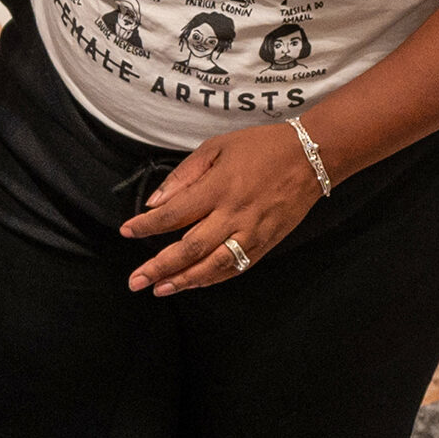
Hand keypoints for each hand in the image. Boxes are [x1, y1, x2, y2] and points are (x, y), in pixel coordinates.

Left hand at [118, 122, 321, 294]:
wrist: (311, 157)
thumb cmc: (261, 147)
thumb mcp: (217, 148)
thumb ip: (184, 175)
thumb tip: (156, 203)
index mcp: (218, 188)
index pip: (174, 215)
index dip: (147, 227)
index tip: (127, 232)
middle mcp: (234, 215)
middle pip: (190, 248)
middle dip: (159, 267)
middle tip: (136, 281)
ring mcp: (252, 232)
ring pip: (213, 265)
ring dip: (184, 280)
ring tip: (160, 290)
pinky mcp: (267, 242)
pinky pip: (237, 267)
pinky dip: (213, 278)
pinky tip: (194, 283)